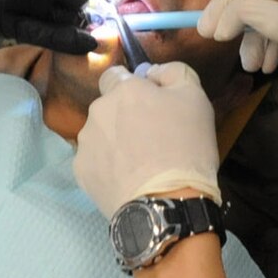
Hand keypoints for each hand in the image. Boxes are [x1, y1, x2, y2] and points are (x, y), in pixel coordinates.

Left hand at [75, 62, 221, 215]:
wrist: (166, 204)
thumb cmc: (186, 148)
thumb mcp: (196, 98)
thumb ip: (174, 73)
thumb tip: (153, 72)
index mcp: (123, 90)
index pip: (114, 75)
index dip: (131, 86)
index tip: (149, 103)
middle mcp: (97, 112)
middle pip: (109, 107)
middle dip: (125, 116)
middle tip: (152, 138)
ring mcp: (86, 144)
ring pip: (101, 134)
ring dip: (116, 141)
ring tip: (141, 163)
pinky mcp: (81, 173)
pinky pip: (96, 161)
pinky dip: (109, 166)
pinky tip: (129, 179)